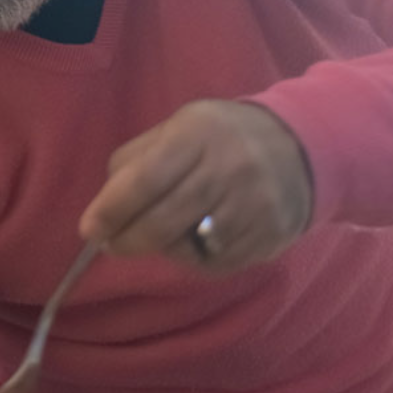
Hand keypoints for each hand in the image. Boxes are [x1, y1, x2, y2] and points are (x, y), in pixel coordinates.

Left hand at [79, 99, 312, 272]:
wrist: (302, 146)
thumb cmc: (219, 138)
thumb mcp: (176, 129)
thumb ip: (135, 160)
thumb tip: (102, 208)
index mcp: (198, 134)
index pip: (145, 180)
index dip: (112, 210)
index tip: (90, 229)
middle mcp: (230, 168)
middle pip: (164, 220)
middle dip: (128, 240)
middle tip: (111, 245)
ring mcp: (254, 204)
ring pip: (188, 247)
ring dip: (162, 249)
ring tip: (156, 237)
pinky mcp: (270, 235)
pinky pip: (216, 263)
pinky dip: (192, 259)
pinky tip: (191, 242)